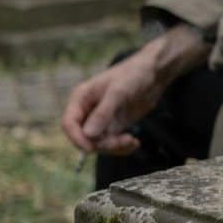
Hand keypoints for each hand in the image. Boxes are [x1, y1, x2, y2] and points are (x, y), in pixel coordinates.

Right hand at [61, 24, 211, 155]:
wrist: (153, 73)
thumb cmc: (133, 75)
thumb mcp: (118, 92)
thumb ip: (103, 113)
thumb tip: (88, 134)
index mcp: (81, 98)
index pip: (69, 123)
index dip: (77, 138)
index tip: (91, 148)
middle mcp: (88, 110)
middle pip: (84, 137)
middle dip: (102, 144)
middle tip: (123, 141)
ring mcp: (101, 120)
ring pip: (99, 143)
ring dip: (114, 147)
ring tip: (132, 141)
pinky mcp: (115, 126)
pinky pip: (112, 143)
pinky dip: (122, 147)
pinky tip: (134, 143)